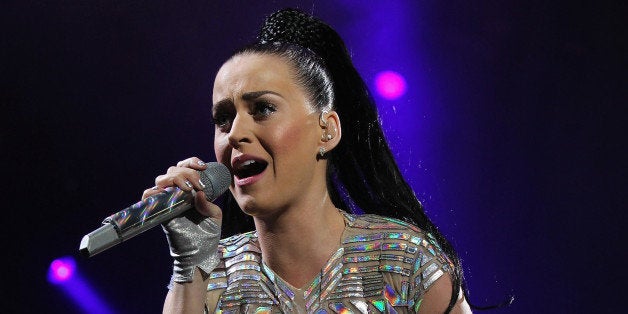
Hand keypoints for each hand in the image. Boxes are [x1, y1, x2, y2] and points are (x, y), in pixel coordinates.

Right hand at [143, 157, 222, 283]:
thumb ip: (208, 203)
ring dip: (175, 178)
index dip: (192, 162)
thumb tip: (199, 193)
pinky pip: (149, 197)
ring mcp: (167, 201)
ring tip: (188, 189)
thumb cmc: (208, 233)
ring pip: (161, 179)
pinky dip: (154, 192)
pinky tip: (169, 193)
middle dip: (187, 172)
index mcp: (191, 190)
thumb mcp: (214, 215)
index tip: (203, 167)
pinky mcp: (159, 211)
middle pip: (173, 170)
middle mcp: (177, 193)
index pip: (185, 167)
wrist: (200, 253)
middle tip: (198, 185)